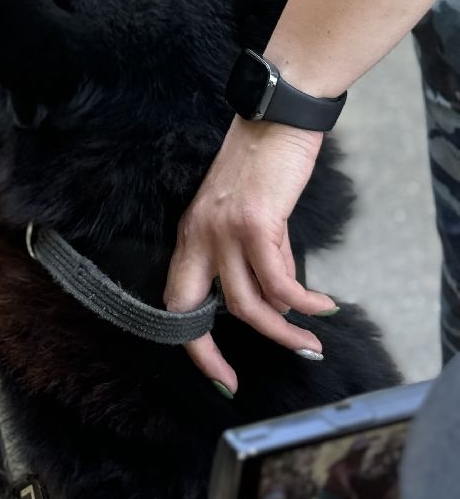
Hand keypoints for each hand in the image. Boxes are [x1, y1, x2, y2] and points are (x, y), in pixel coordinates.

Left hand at [164, 117, 337, 393]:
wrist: (275, 119)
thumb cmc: (264, 164)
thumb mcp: (248, 215)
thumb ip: (255, 254)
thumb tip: (278, 297)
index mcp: (190, 236)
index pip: (177, 301)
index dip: (192, 344)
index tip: (219, 375)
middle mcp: (198, 236)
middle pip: (195, 310)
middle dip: (213, 354)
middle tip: (239, 379)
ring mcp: (222, 230)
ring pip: (245, 304)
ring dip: (283, 331)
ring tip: (311, 342)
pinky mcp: (254, 223)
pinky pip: (278, 281)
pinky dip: (302, 301)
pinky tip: (322, 305)